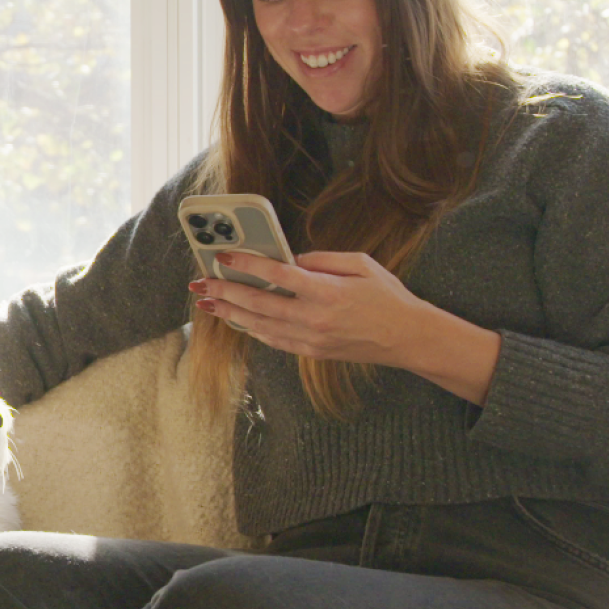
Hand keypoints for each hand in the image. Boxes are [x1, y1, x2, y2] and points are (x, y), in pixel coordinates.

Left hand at [190, 250, 500, 404]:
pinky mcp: (311, 352)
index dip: (247, 265)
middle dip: (225, 292)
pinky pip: (273, 340)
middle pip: (259, 304)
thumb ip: (322, 259)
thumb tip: (291, 259)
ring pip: (259, 325)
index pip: (277, 276)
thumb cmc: (387, 296)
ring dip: (231, 313)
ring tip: (207, 303)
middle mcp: (314, 318)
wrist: (407, 338)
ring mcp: (311, 339)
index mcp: (327, 292)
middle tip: (201, 284)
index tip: (225, 257)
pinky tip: (236, 319)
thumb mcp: (361, 264)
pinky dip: (251, 329)